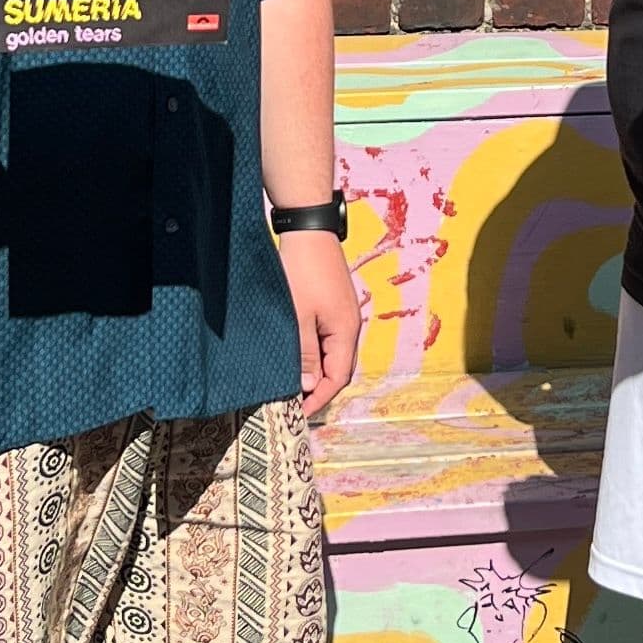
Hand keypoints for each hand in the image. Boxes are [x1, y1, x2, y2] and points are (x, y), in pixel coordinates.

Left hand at [276, 225, 361, 420]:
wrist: (309, 230)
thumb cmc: (303, 271)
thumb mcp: (299, 316)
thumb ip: (305, 353)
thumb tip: (310, 386)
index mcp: (345, 332)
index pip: (338, 378)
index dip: (320, 398)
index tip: (299, 412)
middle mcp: (350, 326)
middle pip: (338, 368)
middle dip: (319, 388)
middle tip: (293, 402)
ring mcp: (343, 314)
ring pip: (332, 353)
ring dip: (316, 370)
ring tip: (292, 382)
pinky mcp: (333, 304)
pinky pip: (328, 338)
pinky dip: (315, 352)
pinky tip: (298, 354)